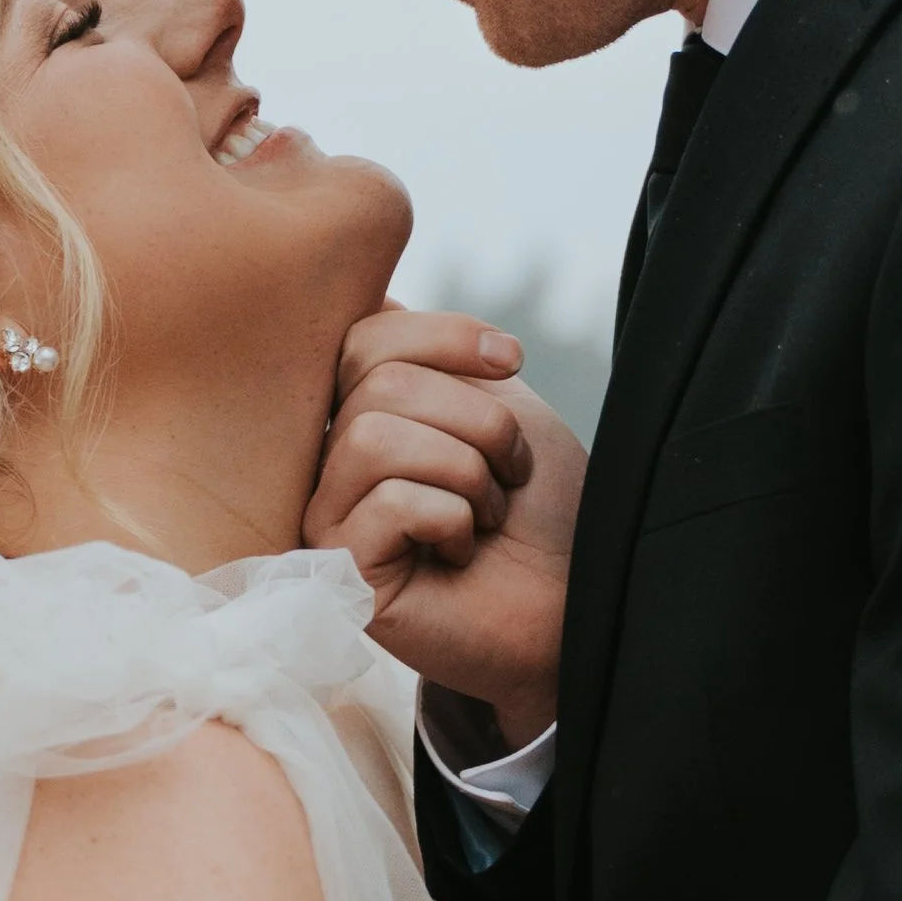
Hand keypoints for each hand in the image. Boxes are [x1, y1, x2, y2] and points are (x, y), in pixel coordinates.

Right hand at [304, 308, 585, 742]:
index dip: (446, 336)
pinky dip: (451, 518)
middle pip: (377, 385)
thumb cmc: (540, 514)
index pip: (364, 335)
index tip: (512, 361)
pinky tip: (461, 552)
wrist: (572, 605)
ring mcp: (328, 521)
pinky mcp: (341, 576)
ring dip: (466, 470)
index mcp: (361, 414)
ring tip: (488, 514)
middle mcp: (330, 464)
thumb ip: (431, 358)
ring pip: (374, 438)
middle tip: (510, 473)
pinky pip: (386, 503)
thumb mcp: (496, 408)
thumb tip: (374, 295)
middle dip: (475, 420)